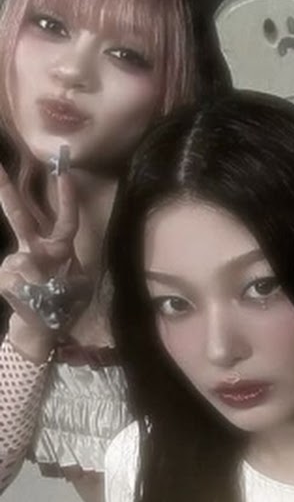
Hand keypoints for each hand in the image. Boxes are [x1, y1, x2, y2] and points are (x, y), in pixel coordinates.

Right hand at [0, 161, 88, 349]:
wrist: (41, 328)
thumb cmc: (64, 304)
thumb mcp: (77, 290)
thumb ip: (63, 274)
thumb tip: (31, 266)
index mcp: (59, 248)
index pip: (66, 220)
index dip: (66, 198)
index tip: (64, 173)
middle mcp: (35, 248)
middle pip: (21, 217)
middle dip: (6, 192)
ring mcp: (15, 261)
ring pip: (22, 263)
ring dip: (37, 283)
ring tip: (44, 296)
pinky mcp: (2, 277)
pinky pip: (13, 282)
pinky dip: (25, 293)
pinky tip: (30, 300)